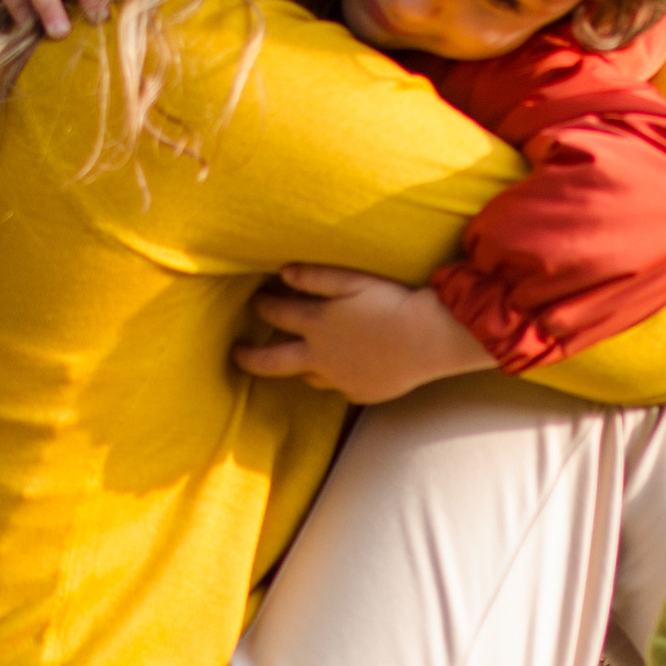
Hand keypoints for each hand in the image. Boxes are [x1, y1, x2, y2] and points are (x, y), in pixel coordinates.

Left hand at [233, 264, 495, 402]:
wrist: (429, 338)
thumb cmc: (393, 303)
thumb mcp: (352, 281)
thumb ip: (315, 277)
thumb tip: (283, 273)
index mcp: (316, 325)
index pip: (276, 314)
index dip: (262, 305)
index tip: (254, 300)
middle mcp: (321, 357)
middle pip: (273, 362)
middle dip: (250, 358)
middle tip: (236, 356)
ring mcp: (340, 379)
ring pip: (308, 378)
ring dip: (298, 368)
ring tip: (296, 362)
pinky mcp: (362, 392)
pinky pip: (340, 389)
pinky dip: (335, 380)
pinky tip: (344, 372)